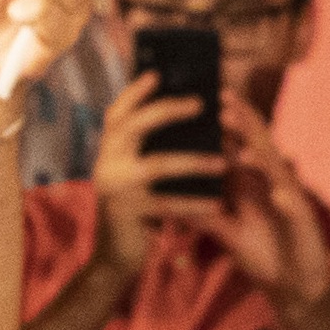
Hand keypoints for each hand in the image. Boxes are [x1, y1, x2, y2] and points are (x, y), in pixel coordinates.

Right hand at [81, 71, 221, 279]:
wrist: (115, 256)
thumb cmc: (137, 210)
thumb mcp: (135, 176)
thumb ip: (147, 151)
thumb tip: (185, 118)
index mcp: (108, 152)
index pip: (116, 113)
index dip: (134, 92)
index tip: (157, 73)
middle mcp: (105, 165)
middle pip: (131, 126)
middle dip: (166, 110)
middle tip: (200, 103)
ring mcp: (114, 189)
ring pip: (157, 164)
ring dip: (194, 160)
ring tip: (224, 161)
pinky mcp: (128, 214)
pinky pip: (168, 204)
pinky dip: (196, 203)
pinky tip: (218, 203)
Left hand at [196, 97, 329, 313]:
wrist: (294, 281)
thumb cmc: (262, 250)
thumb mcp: (226, 230)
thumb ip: (202, 213)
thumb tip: (167, 201)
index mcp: (254, 182)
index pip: (239, 146)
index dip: (224, 124)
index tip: (203, 101)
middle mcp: (273, 183)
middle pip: (258, 148)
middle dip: (242, 126)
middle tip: (222, 102)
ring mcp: (290, 199)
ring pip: (277, 174)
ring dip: (262, 160)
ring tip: (244, 148)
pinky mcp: (303, 222)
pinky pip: (295, 210)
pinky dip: (287, 201)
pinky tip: (278, 194)